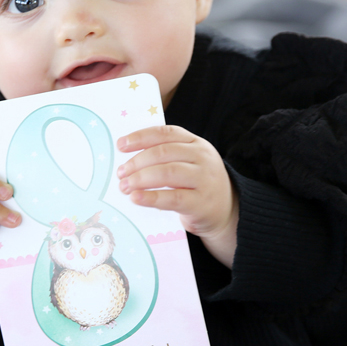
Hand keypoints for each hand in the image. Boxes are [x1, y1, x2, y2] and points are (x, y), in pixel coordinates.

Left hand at [116, 126, 238, 267]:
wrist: (225, 211)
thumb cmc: (196, 185)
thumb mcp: (187, 163)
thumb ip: (165, 157)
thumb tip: (127, 159)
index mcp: (196, 143)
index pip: (165, 133)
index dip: (140, 137)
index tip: (121, 145)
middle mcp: (202, 157)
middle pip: (163, 153)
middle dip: (137, 162)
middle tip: (121, 173)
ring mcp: (205, 179)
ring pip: (168, 173)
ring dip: (141, 179)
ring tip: (125, 186)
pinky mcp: (202, 202)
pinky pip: (173, 197)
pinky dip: (151, 197)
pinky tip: (136, 198)